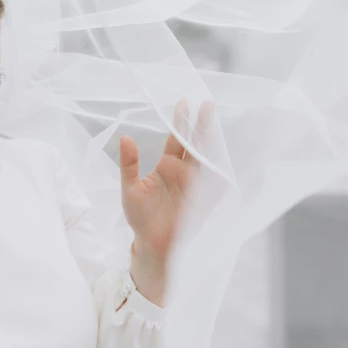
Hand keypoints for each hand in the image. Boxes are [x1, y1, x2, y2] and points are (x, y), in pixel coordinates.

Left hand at [119, 100, 212, 303]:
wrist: (152, 245)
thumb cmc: (140, 217)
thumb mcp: (130, 188)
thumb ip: (129, 163)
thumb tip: (124, 137)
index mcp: (167, 166)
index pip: (175, 139)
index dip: (180, 122)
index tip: (183, 102)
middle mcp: (184, 172)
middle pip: (195, 143)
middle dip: (200, 124)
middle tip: (206, 103)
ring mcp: (197, 185)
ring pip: (206, 157)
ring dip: (211, 141)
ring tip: (214, 121)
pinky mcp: (205, 200)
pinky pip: (216, 182)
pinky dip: (221, 170)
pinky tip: (223, 155)